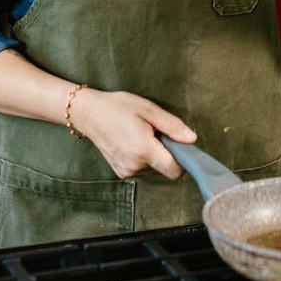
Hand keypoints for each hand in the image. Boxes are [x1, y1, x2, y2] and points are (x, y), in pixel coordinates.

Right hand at [72, 88, 197, 179]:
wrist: (88, 113)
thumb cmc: (117, 107)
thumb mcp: (148, 109)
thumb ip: (172, 126)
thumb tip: (192, 139)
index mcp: (144, 150)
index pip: (175, 170)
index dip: (183, 160)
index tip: (180, 145)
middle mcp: (135, 165)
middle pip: (166, 169)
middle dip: (167, 154)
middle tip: (155, 133)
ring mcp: (127, 171)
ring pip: (155, 170)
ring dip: (155, 156)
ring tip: (141, 136)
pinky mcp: (121, 172)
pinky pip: (143, 169)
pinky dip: (144, 159)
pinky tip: (133, 143)